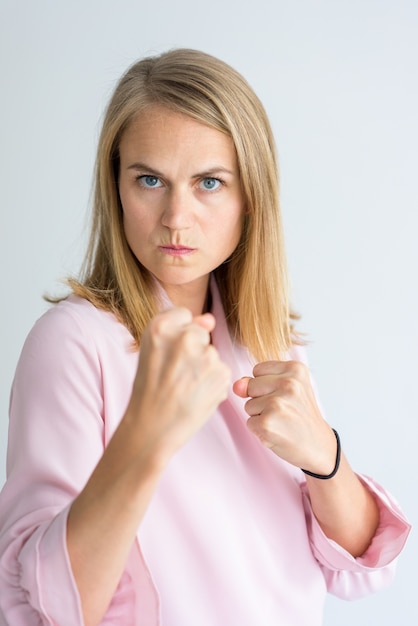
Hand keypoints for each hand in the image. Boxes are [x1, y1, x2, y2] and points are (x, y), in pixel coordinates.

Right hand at [128, 307, 230, 462]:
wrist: (151, 429)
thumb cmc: (149, 389)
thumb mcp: (154, 352)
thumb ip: (180, 329)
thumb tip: (210, 320)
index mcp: (160, 327)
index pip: (183, 315)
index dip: (176, 336)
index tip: (167, 355)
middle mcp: (185, 337)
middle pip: (200, 334)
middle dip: (193, 351)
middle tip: (174, 375)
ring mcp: (205, 355)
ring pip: (211, 354)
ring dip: (204, 369)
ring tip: (183, 388)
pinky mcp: (221, 373)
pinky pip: (221, 371)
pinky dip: (213, 384)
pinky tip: (196, 396)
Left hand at [233, 360, 336, 474]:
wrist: (319, 445)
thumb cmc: (300, 416)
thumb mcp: (285, 390)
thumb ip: (257, 382)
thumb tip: (237, 386)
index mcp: (295, 369)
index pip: (257, 370)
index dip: (266, 386)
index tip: (286, 396)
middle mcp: (289, 383)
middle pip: (250, 386)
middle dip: (260, 399)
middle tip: (284, 410)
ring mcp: (277, 403)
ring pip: (248, 405)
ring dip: (261, 416)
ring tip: (282, 421)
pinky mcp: (267, 423)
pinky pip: (249, 422)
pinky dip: (260, 430)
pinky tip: (278, 432)